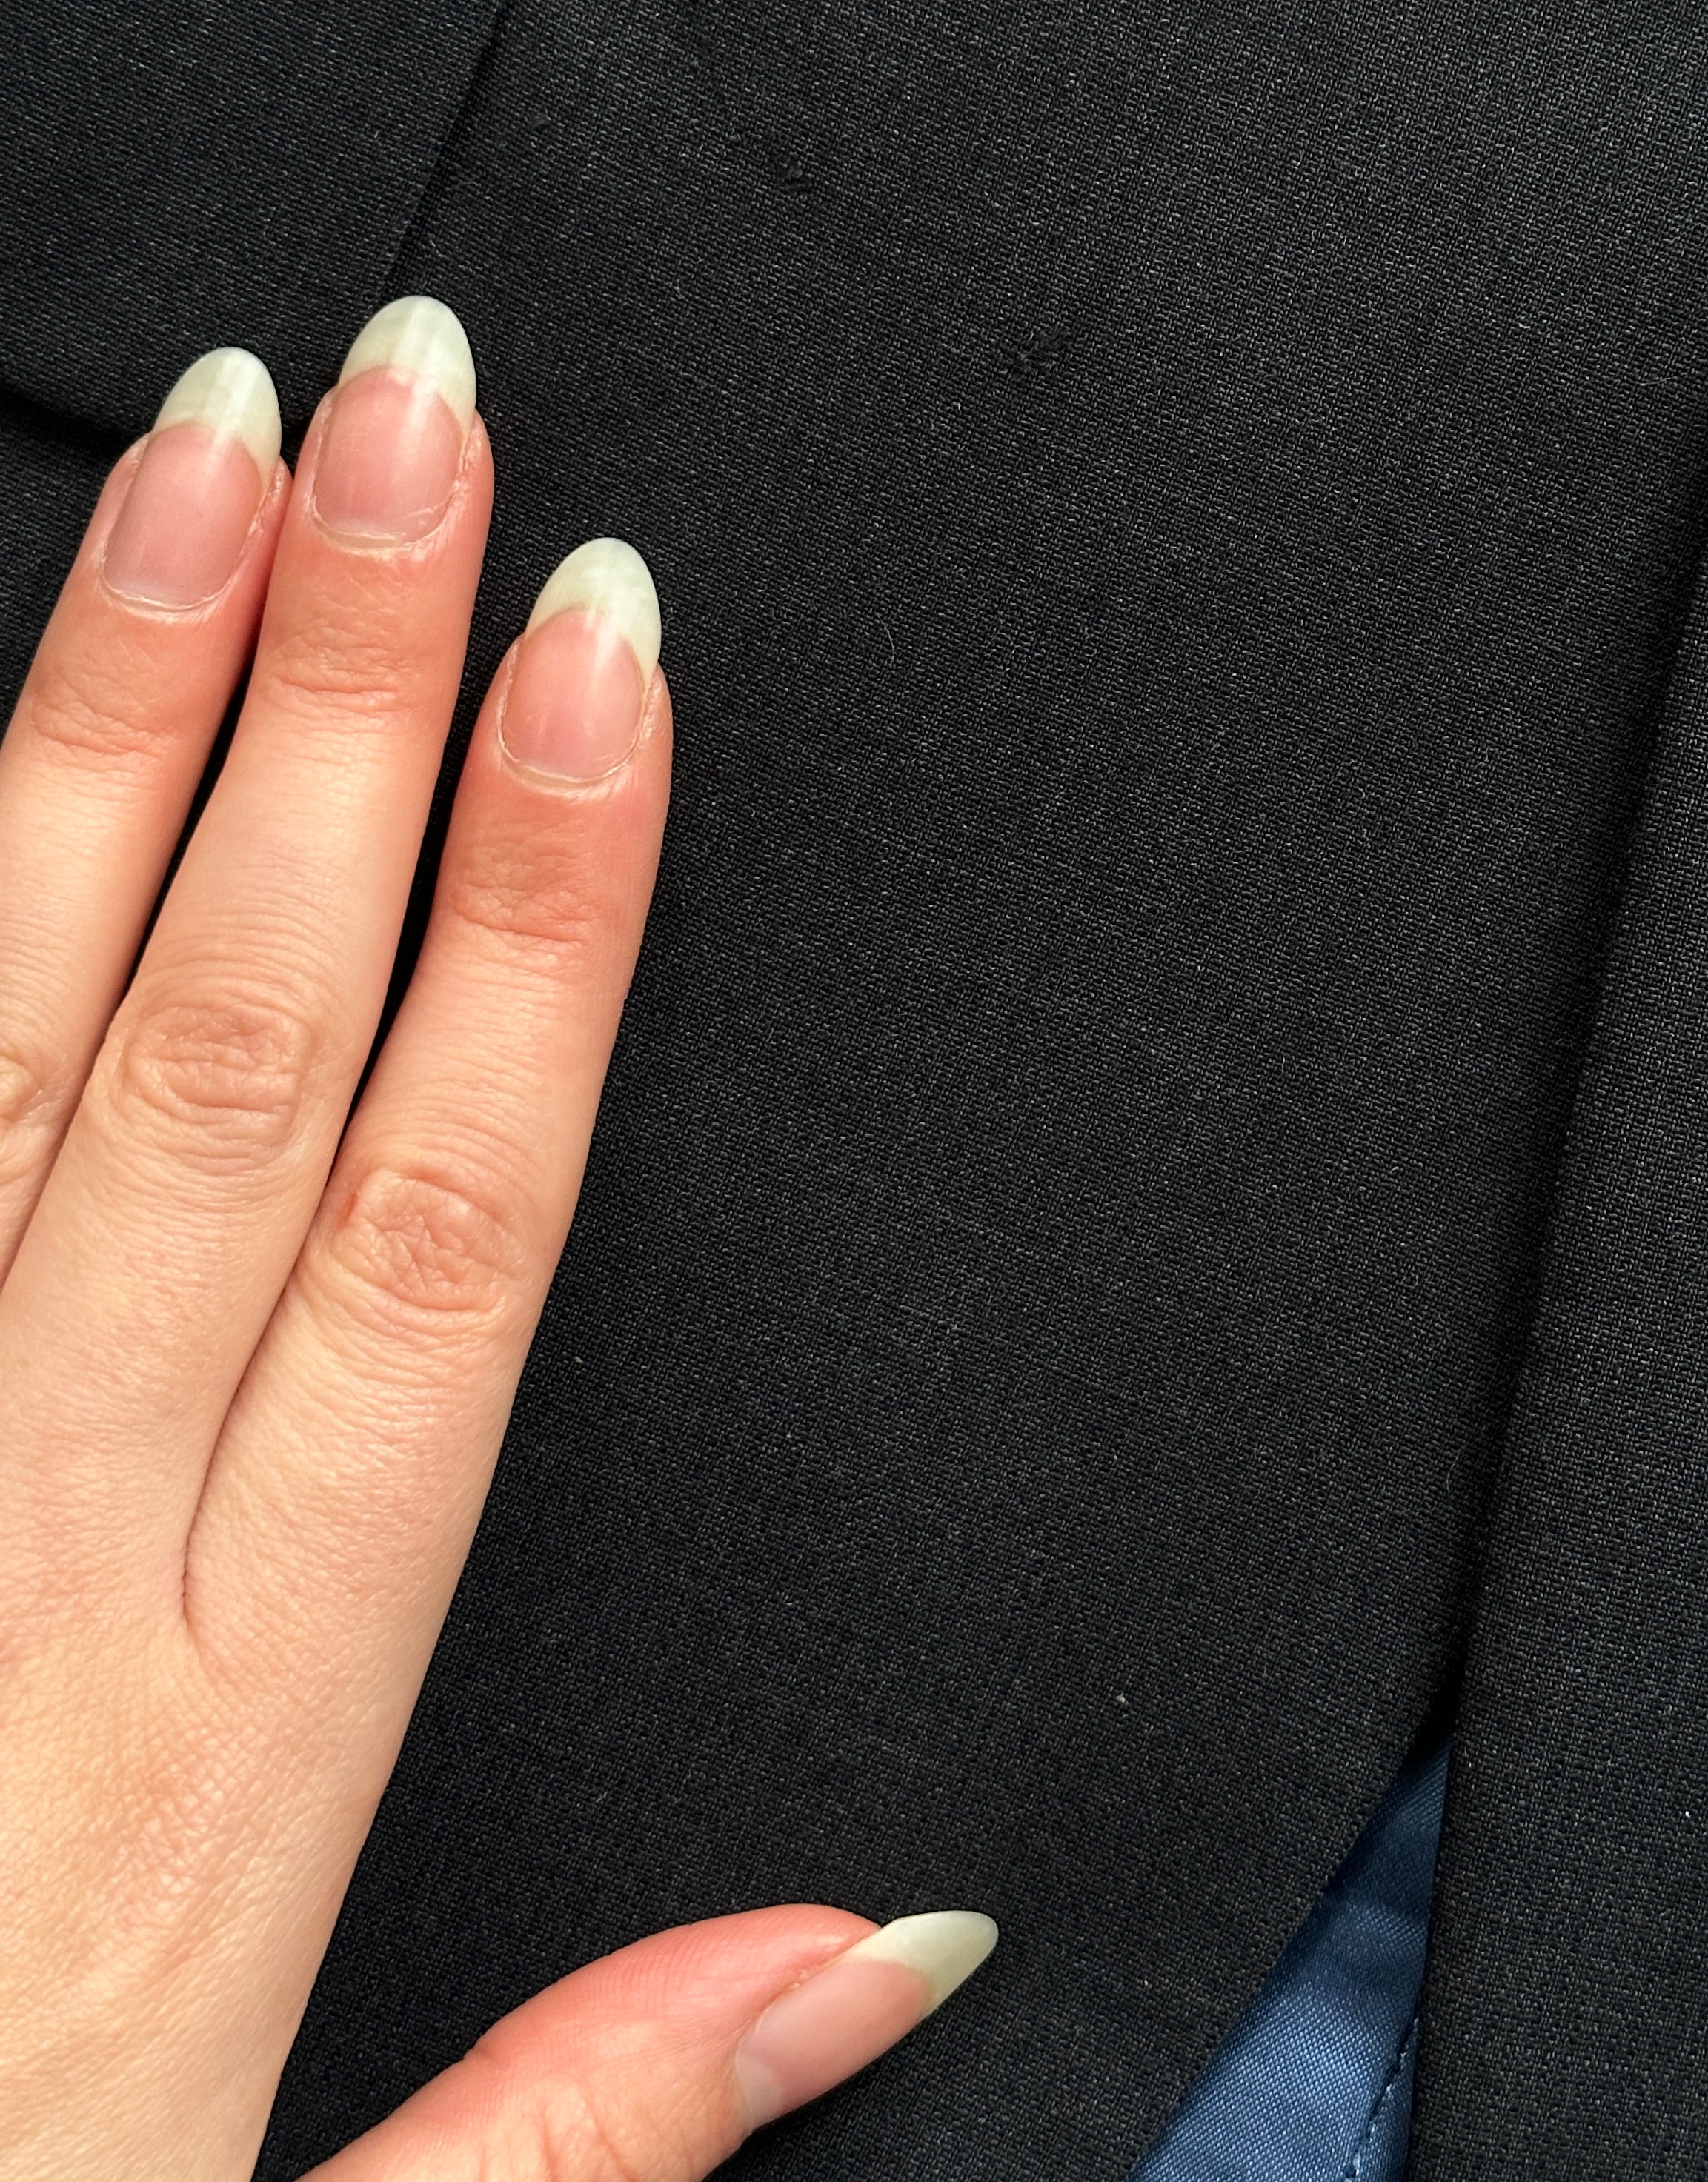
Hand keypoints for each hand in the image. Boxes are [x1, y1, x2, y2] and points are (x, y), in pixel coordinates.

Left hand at [0, 301, 994, 2180]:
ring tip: (219, 460)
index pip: (448, 1216)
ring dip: (123, 723)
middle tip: (425, 415)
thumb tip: (898, 1939)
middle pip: (234, 1045)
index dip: (550, 913)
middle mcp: (39, 1553)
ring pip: (9, 1029)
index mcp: (236, 1728)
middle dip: (351, 703)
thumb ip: (598, 2105)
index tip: (610, 659)